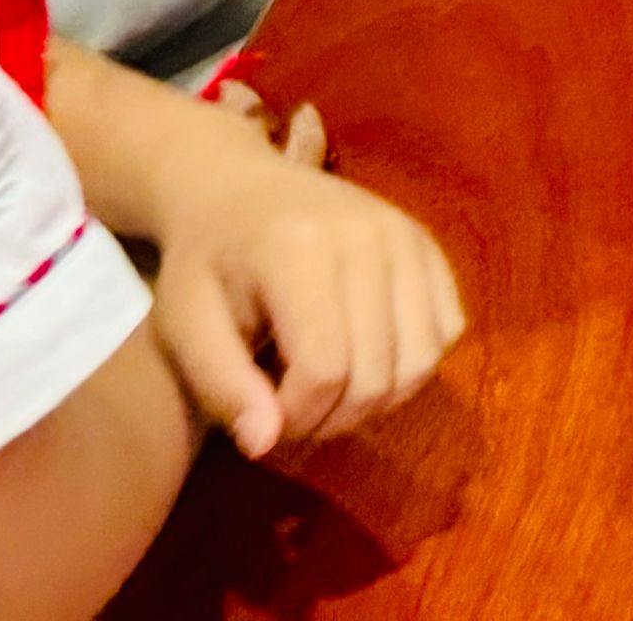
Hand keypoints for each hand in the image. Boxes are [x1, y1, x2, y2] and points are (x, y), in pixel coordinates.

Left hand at [140, 100, 464, 460]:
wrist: (235, 187)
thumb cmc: (203, 262)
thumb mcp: (184, 325)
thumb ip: (222, 387)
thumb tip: (266, 444)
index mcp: (299, 251)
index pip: (323, 370)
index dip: (297, 418)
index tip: (263, 418)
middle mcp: (366, 236)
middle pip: (377, 374)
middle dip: (334, 418)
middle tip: (295, 414)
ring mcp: (404, 235)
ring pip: (421, 360)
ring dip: (377, 400)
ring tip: (330, 392)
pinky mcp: (426, 242)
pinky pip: (448, 328)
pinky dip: (414, 363)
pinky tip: (368, 357)